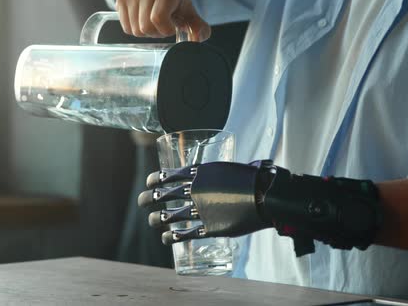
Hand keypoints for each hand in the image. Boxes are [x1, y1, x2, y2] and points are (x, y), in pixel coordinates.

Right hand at [116, 0, 210, 40]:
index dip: (166, 30)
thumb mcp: (188, 10)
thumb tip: (197, 40)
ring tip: (151, 20)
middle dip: (156, 32)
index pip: (159, 20)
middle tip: (161, 23)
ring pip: (136, 30)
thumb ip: (198, 27)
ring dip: (145, 31)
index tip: (171, 25)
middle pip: (146, 28)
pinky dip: (135, 28)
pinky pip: (126, 27)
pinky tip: (142, 18)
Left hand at [138, 161, 271, 244]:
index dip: (155, 180)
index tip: (149, 183)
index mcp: (199, 172)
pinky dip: (172, 236)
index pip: (168, 176)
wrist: (266, 196)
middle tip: (141, 202)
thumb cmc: (250, 178)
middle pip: (163, 195)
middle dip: (148, 199)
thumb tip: (207, 175)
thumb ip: (212, 173)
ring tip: (152, 221)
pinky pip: (185, 234)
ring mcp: (201, 210)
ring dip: (157, 219)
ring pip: (170, 216)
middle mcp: (195, 190)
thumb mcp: (226, 168)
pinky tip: (165, 238)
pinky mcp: (210, 228)